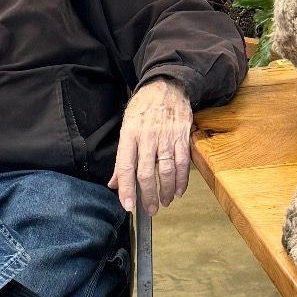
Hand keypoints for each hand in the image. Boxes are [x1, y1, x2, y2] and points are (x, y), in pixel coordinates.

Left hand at [109, 77, 191, 215]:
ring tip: (164, 202)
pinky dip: (181, 180)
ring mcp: (166, 137)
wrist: (166, 86)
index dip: (126, 189)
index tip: (128, 206)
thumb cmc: (143, 108)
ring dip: (166, 191)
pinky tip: (178, 191)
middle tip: (150, 210)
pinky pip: (182, 163)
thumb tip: (114, 183)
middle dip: (148, 196)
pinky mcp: (182, 137)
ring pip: (166, 171)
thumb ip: (122, 158)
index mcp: (129, 135)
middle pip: (146, 173)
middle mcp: (147, 137)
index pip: (125, 167)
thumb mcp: (126, 127)